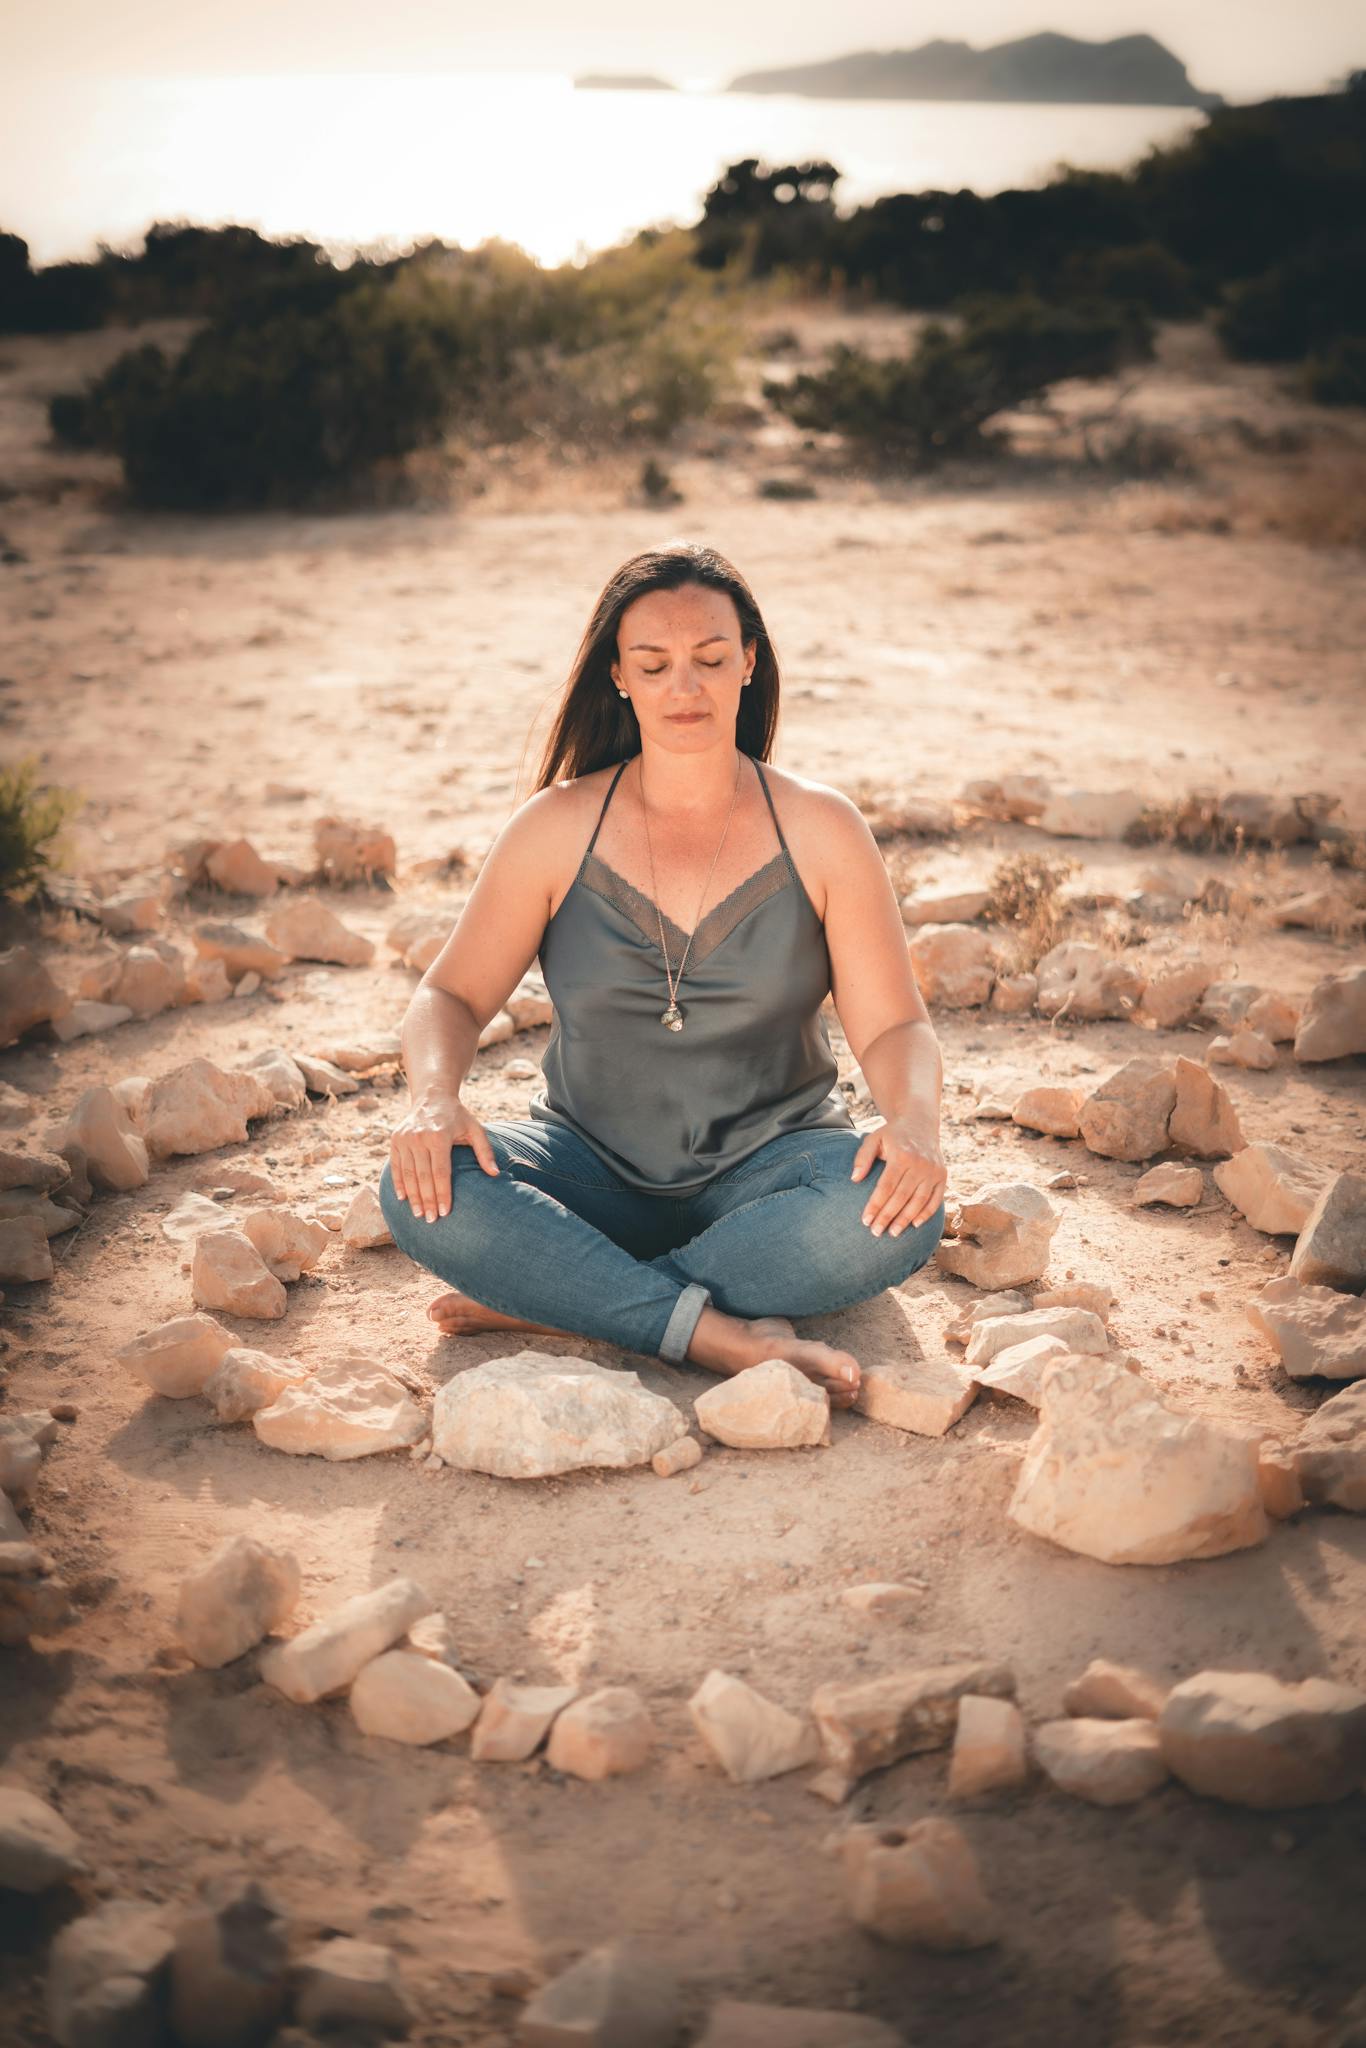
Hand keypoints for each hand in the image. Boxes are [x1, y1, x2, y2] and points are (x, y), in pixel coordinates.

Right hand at [388, 1094, 498, 1221]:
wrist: (432, 1096)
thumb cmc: (458, 1117)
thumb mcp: (475, 1129)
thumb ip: (485, 1151)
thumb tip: (495, 1174)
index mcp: (439, 1136)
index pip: (441, 1172)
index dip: (442, 1194)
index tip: (445, 1212)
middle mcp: (419, 1137)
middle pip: (423, 1176)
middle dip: (427, 1201)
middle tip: (431, 1221)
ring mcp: (404, 1138)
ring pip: (407, 1174)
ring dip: (412, 1196)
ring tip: (418, 1214)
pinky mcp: (395, 1140)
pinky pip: (396, 1166)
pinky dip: (398, 1183)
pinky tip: (403, 1199)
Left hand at [850, 1114, 946, 1235]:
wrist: (920, 1123)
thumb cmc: (892, 1135)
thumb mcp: (874, 1139)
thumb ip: (862, 1158)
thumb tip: (855, 1179)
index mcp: (901, 1155)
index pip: (886, 1187)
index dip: (875, 1205)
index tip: (865, 1220)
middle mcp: (920, 1164)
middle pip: (902, 1197)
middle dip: (888, 1217)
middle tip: (876, 1232)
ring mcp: (933, 1170)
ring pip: (919, 1201)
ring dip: (906, 1219)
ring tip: (893, 1233)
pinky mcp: (942, 1175)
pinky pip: (935, 1199)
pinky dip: (926, 1213)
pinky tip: (914, 1224)